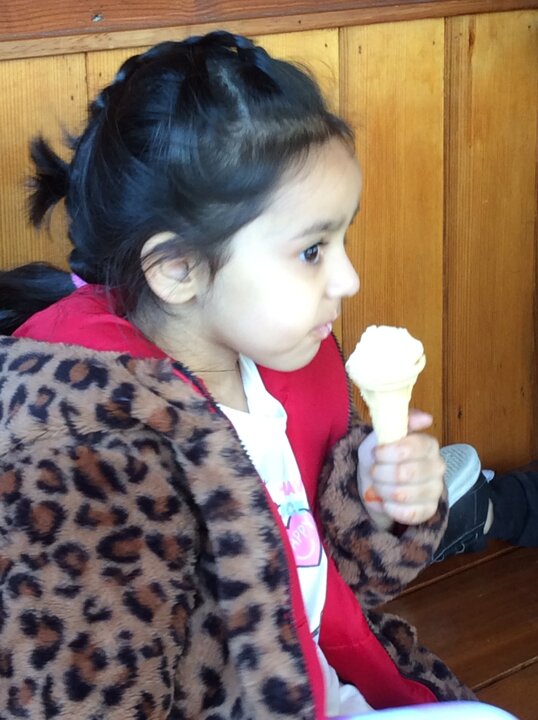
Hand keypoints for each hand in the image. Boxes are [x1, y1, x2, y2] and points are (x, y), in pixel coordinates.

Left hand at [357, 410, 445, 526]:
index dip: (387, 453)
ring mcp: (436, 489)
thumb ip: (401, 421)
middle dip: (381, 474)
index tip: (376, 453)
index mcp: (428, 444)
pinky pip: (409, 514)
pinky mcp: (429, 510)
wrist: (374, 483)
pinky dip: (390, 508)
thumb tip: (427, 418)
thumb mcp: (383, 434)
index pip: (410, 448)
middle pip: (405, 473)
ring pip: (404, 495)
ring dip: (383, 491)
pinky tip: (386, 502)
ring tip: (378, 486)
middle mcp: (437, 466)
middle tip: (374, 472)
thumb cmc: (380, 457)